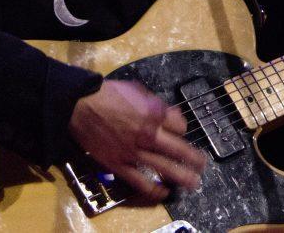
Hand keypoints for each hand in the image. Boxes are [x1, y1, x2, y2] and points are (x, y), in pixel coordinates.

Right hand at [68, 80, 206, 200]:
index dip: (182, 129)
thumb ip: (156, 104)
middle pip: (179, 149)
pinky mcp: (119, 165)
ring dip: (182, 176)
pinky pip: (140, 181)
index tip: (179, 132)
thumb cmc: (110, 94)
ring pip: (164, 168)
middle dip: (193, 159)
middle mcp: (148, 134)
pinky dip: (153, 189)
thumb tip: (171, 115)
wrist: (81, 105)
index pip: (180, 126)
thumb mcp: (138, 90)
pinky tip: (164, 193)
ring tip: (193, 183)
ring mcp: (134, 152)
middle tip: (202, 165)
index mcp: (154, 113)